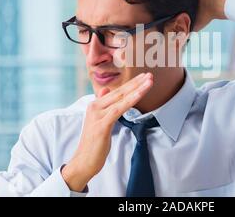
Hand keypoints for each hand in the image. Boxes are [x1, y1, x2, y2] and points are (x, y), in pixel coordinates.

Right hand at [61, 73, 152, 191]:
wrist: (84, 161)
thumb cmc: (94, 143)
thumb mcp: (98, 121)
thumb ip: (102, 104)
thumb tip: (105, 90)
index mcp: (95, 105)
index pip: (117, 91)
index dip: (131, 83)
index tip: (144, 76)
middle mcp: (95, 107)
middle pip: (120, 92)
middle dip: (136, 82)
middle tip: (150, 74)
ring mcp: (98, 115)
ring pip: (121, 98)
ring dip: (137, 88)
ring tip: (149, 81)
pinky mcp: (102, 125)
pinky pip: (119, 110)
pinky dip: (131, 100)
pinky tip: (140, 94)